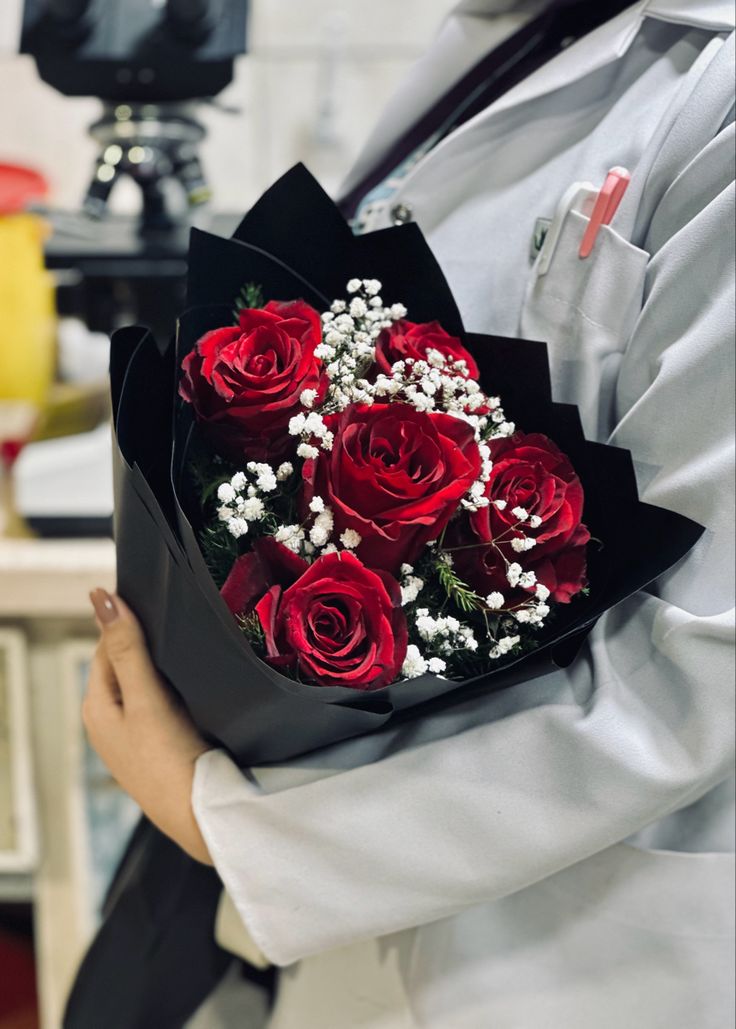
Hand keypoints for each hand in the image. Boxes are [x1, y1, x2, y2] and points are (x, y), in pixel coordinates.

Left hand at [83, 589, 212, 864]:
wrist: (200, 815)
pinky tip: (199, 686)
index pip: (106, 646)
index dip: (129, 622)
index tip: (160, 603)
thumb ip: (126, 647)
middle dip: (150, 644)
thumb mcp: (145, 698)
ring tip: (194, 651)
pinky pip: (165, 703)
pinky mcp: (160, 745)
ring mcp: (134, 735)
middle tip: (184, 625)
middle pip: (127, 664)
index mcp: (96, 706)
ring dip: (167, 668)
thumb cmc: (167, 759)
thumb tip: (100, 596)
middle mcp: (109, 720)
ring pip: (148, 683)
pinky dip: (179, 690)